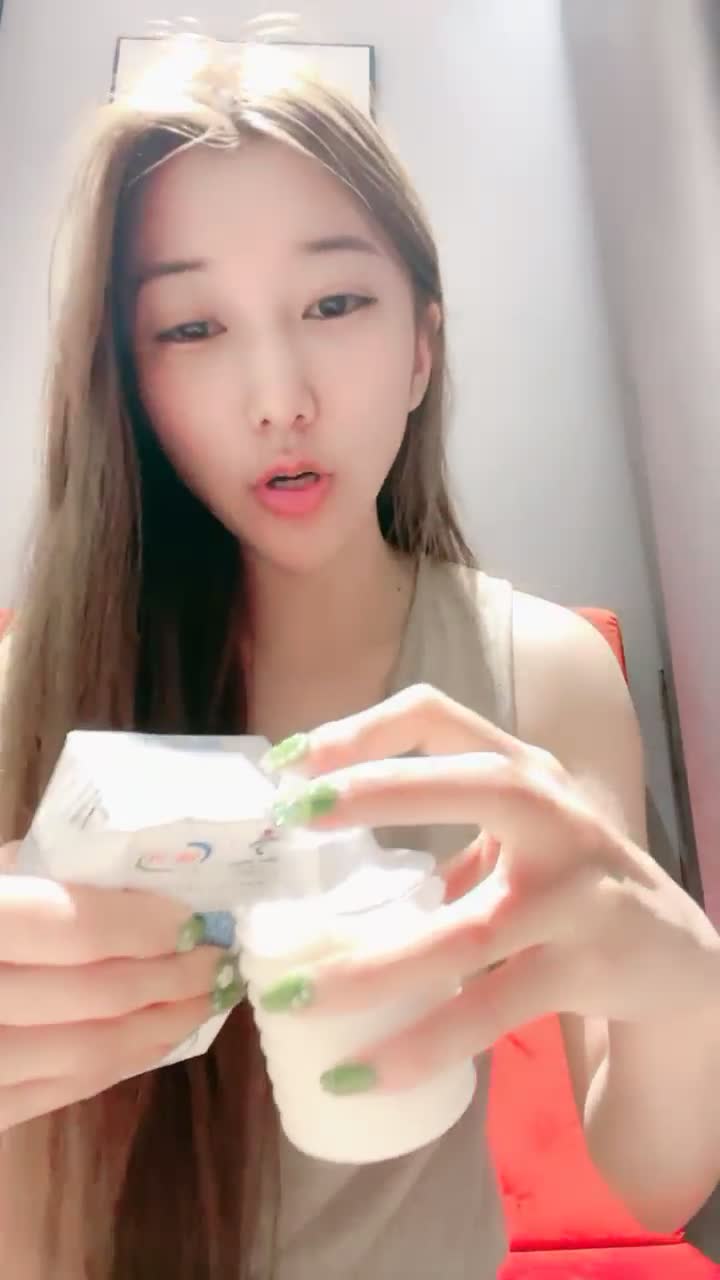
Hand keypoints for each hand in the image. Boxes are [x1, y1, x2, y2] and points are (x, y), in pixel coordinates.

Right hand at [0, 848, 242, 1129]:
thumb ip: (44, 871)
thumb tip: (149, 881)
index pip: (70, 928)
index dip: (143, 927)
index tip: (197, 919)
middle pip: (89, 998)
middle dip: (170, 978)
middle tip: (220, 959)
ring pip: (82, 1056)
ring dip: (158, 1028)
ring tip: (205, 998)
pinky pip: (56, 1094)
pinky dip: (118, 1064)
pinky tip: (156, 1036)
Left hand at [261, 685, 719, 1090]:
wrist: (673, 961)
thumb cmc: (566, 888)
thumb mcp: (515, 838)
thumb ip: (439, 832)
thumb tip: (314, 856)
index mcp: (525, 773)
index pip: (440, 717)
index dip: (363, 730)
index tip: (291, 764)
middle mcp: (557, 817)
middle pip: (472, 785)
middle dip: (379, 792)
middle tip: (293, 817)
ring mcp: (577, 893)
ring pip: (465, 930)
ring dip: (369, 967)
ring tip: (289, 994)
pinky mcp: (586, 967)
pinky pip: (491, 1010)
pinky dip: (422, 1043)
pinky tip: (362, 1071)